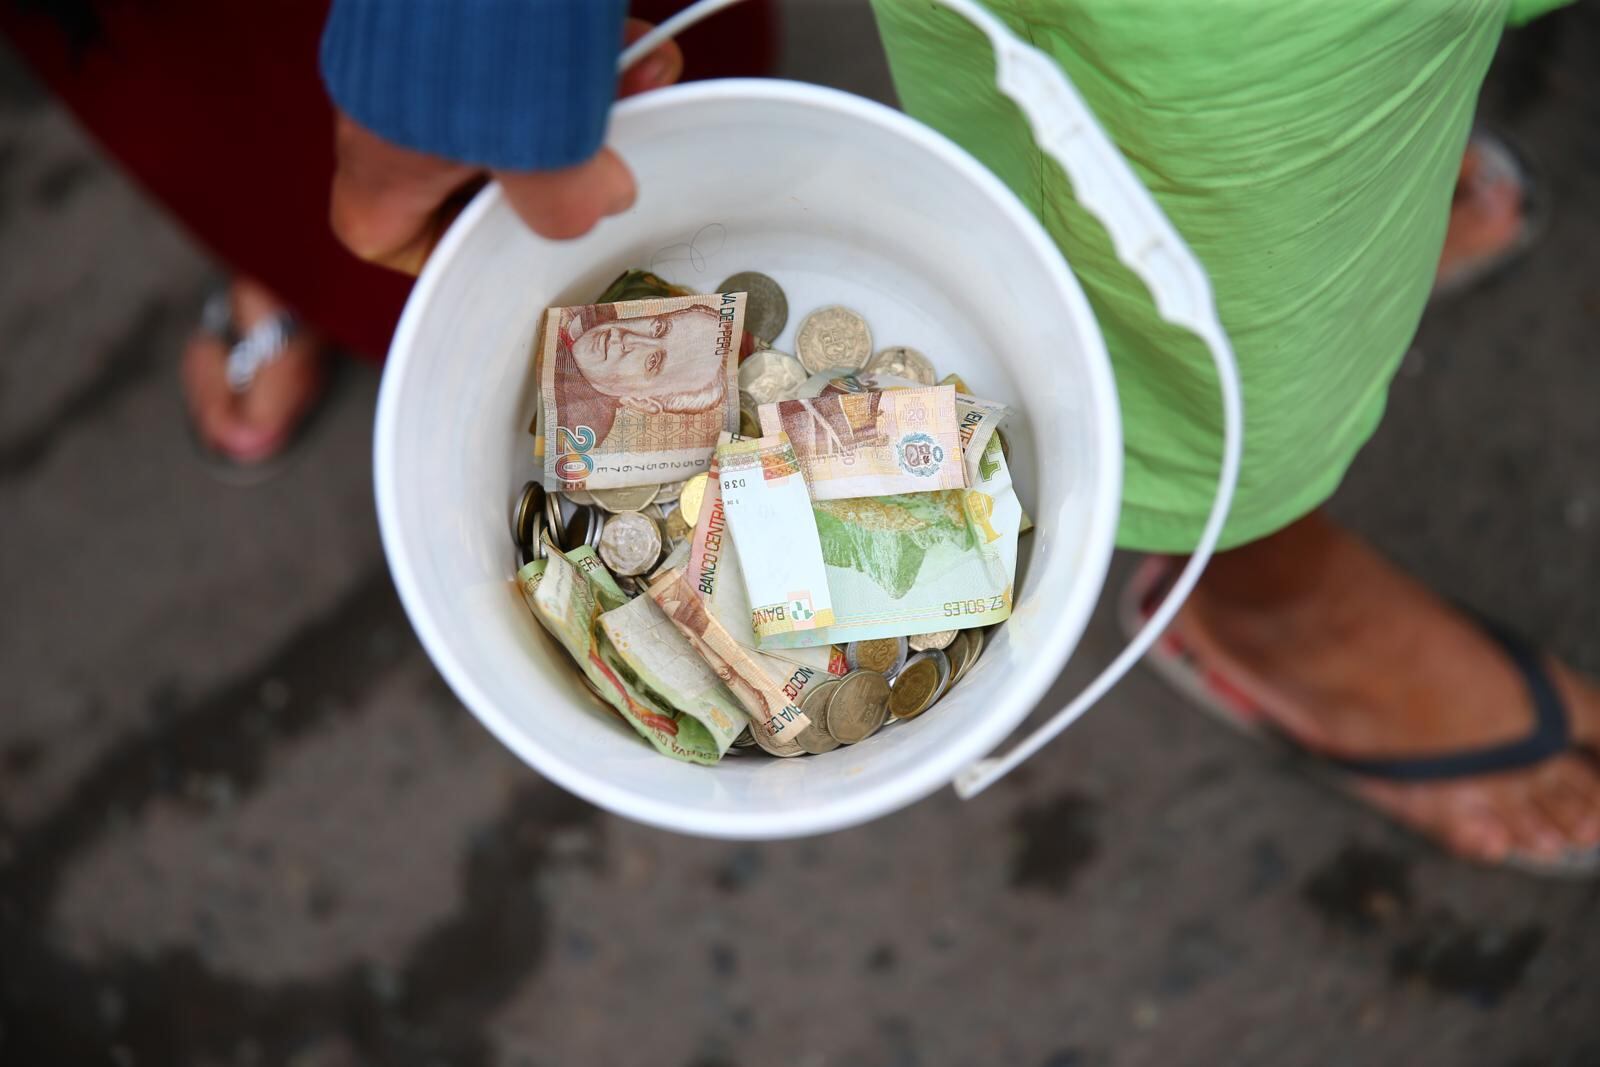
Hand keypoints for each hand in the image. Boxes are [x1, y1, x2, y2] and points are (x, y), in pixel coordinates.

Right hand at [328, 19, 682, 274]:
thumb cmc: (485, 27)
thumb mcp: (537, 146)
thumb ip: (565, 199)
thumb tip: (602, 204)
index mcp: (384, 152)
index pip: (380, 232)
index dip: (442, 254)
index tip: (508, 250)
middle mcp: (392, 100)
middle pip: (469, 171)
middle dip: (553, 171)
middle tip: (605, 165)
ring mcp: (430, 48)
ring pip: (516, 106)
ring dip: (587, 107)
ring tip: (644, 87)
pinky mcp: (474, 8)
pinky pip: (532, 50)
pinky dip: (585, 55)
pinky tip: (640, 47)